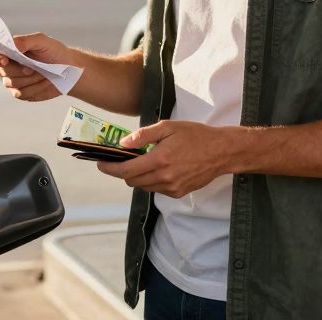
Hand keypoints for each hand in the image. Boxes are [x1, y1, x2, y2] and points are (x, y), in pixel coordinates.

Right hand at [0, 32, 70, 102]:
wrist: (68, 70)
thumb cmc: (54, 51)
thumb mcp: (43, 41)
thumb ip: (26, 40)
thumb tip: (11, 44)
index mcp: (8, 50)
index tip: (4, 60)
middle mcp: (6, 66)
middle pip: (0, 71)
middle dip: (18, 70)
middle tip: (33, 67)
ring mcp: (13, 81)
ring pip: (11, 83)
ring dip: (30, 79)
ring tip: (44, 73)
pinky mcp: (21, 93)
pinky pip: (21, 94)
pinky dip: (35, 88)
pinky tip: (44, 82)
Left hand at [97, 120, 233, 197]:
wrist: (222, 152)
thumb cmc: (196, 136)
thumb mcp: (168, 127)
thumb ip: (143, 135)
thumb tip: (122, 143)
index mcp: (159, 160)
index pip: (125, 170)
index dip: (109, 168)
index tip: (100, 163)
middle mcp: (164, 177)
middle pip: (131, 181)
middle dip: (122, 171)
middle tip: (122, 159)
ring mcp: (172, 188)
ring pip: (143, 186)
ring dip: (137, 176)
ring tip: (142, 161)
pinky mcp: (178, 193)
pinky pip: (156, 189)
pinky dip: (151, 180)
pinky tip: (159, 168)